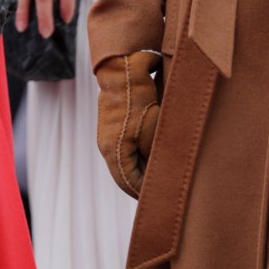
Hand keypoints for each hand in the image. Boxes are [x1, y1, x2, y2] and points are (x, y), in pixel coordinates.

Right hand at [97, 52, 160, 196]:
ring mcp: (109, 133)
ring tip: (159, 176)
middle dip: (143, 184)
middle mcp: (107, 145)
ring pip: (126, 159)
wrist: (124, 68)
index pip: (128, 184)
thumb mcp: (154, 132)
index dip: (144, 194)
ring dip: (142, 168)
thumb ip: (155, 156)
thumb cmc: (140, 100)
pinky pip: (126, 146)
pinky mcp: (114, 122)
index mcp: (113, 152)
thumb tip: (161, 173)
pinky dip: (139, 154)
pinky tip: (153, 153)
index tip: (159, 200)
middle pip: (126, 173)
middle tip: (161, 192)